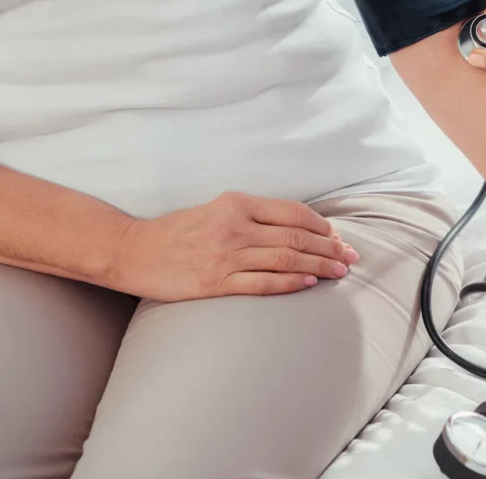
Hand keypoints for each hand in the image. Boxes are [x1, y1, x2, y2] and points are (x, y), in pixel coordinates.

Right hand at [108, 192, 358, 300]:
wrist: (133, 250)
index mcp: (235, 203)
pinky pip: (263, 283)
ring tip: (341, 272)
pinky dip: (291, 282)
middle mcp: (234, 226)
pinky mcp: (216, 282)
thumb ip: (249, 216)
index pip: (292, 212)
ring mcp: (225, 255)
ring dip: (319, 266)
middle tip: (352, 257)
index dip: (322, 226)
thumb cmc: (176, 232)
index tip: (339, 237)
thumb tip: (293, 228)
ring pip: (286, 259)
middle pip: (296, 236)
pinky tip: (310, 283)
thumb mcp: (214, 210)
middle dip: (330, 247)